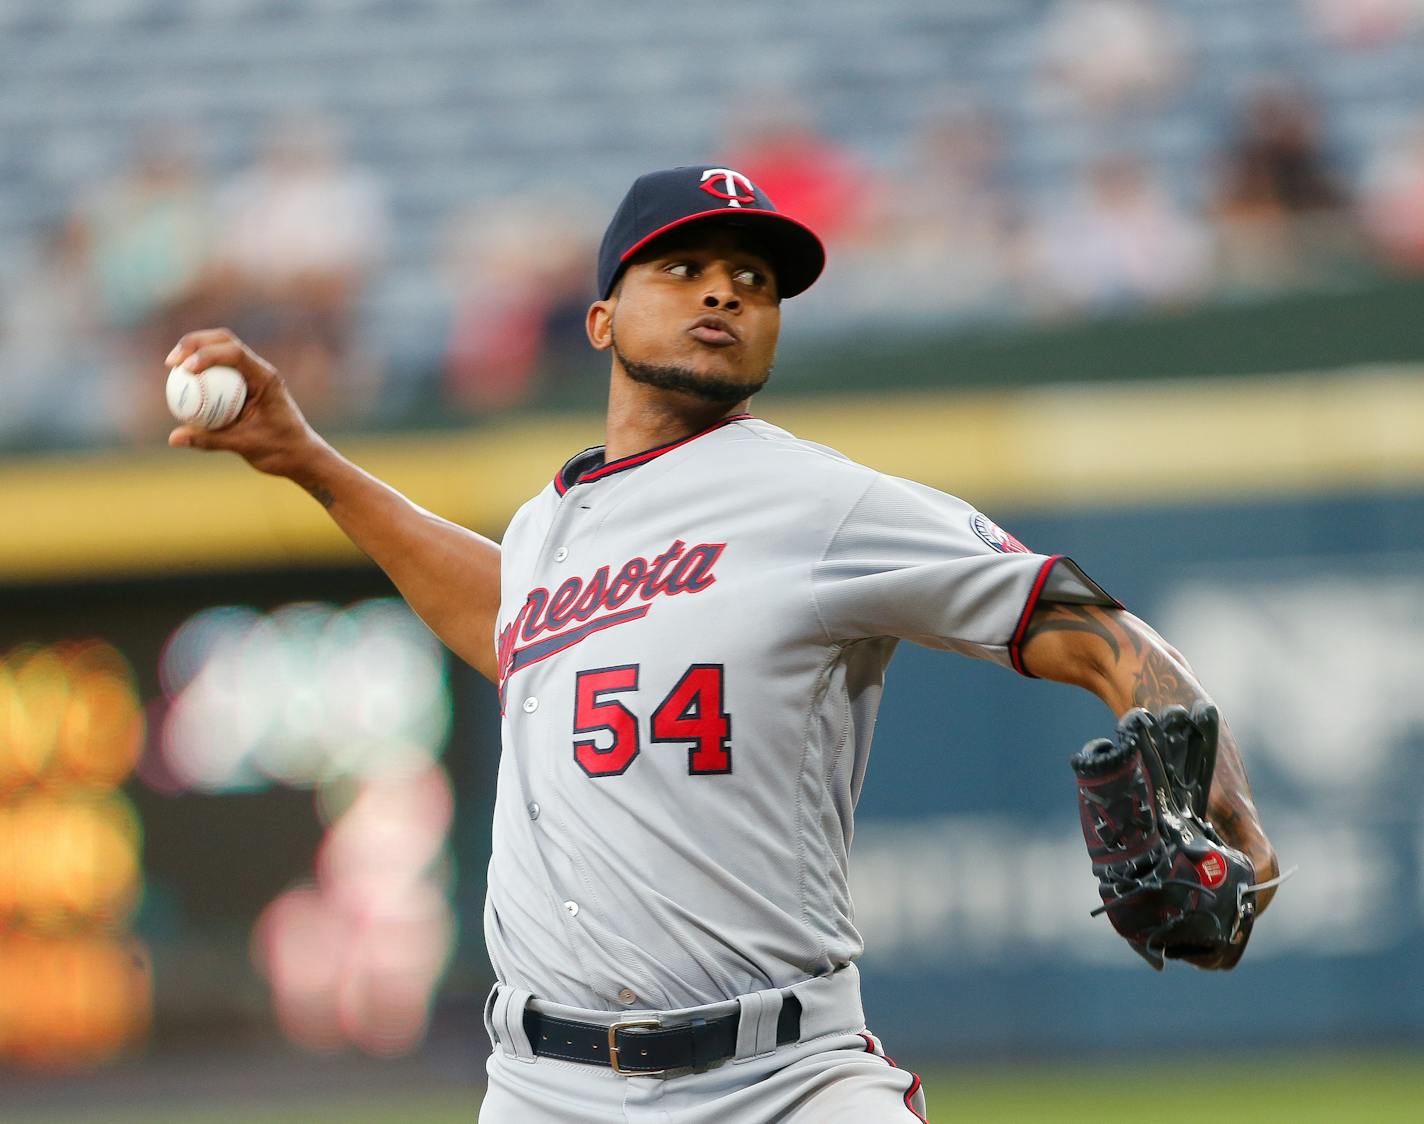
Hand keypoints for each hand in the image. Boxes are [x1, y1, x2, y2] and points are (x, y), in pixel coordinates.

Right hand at [165, 328, 328, 482]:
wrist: (300, 455)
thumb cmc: (280, 450)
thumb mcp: (244, 446)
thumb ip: (209, 440)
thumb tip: (173, 438)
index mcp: (265, 378)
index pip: (235, 353)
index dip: (207, 354)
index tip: (185, 369)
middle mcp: (260, 371)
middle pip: (224, 341)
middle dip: (194, 344)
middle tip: (171, 362)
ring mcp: (253, 376)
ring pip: (221, 351)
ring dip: (195, 352)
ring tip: (172, 366)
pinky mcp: (246, 385)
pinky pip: (220, 371)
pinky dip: (202, 373)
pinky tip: (182, 384)